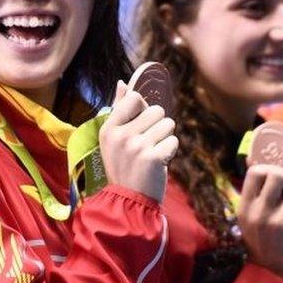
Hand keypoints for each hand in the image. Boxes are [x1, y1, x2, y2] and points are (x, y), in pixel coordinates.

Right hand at [98, 80, 177, 202]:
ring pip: (168, 124)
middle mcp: (121, 135)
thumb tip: (122, 82)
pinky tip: (158, 163)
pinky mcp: (153, 157)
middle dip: (158, 126)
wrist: (129, 200)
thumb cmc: (124, 166)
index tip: (140, 126)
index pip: (135, 97)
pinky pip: (173, 141)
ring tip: (152, 154)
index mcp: (109, 128)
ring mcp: (137, 146)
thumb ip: (119, 109)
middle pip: (157, 110)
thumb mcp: (114, 138)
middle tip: (147, 145)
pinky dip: (170, 152)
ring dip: (165, 139)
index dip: (143, 109)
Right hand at [238, 164, 282, 282]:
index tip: (276, 180)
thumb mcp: (250, 218)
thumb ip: (254, 193)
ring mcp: (277, 219)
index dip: (268, 169)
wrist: (272, 276)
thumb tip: (251, 158)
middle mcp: (259, 212)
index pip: (255, 172)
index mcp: (245, 208)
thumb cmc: (263, 242)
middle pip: (277, 173)